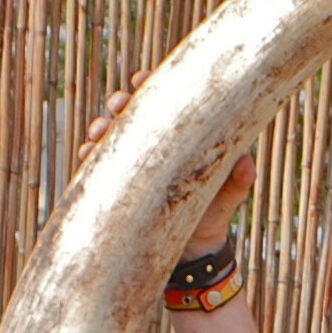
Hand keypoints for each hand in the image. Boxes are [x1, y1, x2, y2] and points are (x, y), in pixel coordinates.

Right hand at [77, 91, 252, 259]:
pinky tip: (86, 154)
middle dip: (121, 104)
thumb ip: (238, 183)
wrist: (193, 253)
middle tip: (119, 106)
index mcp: (181, 139)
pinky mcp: (120, 185)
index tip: (142, 79)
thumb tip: (245, 164)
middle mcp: (156, 147)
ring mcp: (136, 165)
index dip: (152, 87)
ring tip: (99, 132)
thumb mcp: (227, 200)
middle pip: (133, 115)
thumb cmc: (213, 216)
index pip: (165, 104)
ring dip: (102, 129)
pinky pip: (100, 166)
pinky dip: (91, 157)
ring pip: (112, 137)